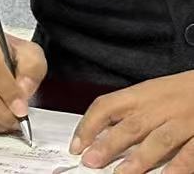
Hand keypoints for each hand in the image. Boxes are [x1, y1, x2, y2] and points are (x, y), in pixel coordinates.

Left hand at [71, 72, 193, 172]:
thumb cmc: (178, 92)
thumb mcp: (150, 94)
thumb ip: (130, 112)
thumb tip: (102, 133)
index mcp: (141, 94)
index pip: (107, 106)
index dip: (88, 125)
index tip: (76, 145)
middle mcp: (160, 107)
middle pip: (131, 126)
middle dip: (108, 145)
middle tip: (91, 162)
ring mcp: (183, 121)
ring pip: (159, 140)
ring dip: (139, 158)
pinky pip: (190, 152)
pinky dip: (178, 165)